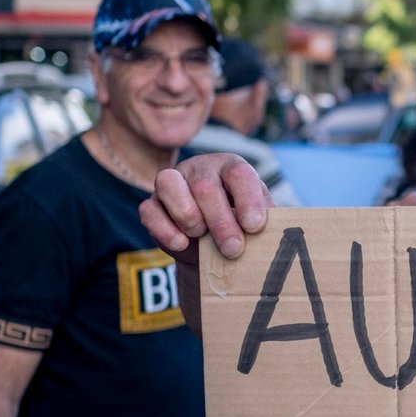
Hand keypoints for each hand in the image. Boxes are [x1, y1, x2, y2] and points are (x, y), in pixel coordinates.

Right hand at [139, 153, 270, 262]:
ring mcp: (173, 182)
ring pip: (168, 183)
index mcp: (231, 167)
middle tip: (234, 249)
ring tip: (202, 236)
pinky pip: (149, 210)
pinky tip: (182, 244)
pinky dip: (165, 229)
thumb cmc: (242, 228)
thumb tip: (267, 232)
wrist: (215, 247)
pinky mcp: (152, 203)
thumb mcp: (257, 222)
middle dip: (221, 222)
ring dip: (189, 217)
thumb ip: (263, 223)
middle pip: (205, 186)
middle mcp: (200, 168)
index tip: (255, 227)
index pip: (239, 174)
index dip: (248, 200)